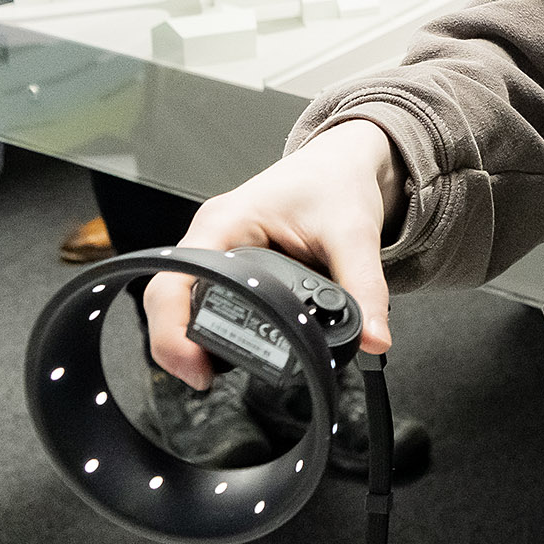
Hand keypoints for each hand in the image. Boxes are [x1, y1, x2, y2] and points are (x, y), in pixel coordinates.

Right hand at [143, 120, 401, 387]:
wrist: (341, 165)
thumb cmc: (336, 183)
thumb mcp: (354, 233)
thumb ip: (364, 287)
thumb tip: (374, 339)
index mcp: (226, 222)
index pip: (177, 278)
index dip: (174, 328)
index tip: (196, 366)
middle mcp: (212, 236)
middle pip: (169, 296)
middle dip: (179, 342)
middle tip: (205, 378)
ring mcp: (216, 250)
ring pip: (182, 301)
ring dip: (193, 337)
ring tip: (213, 372)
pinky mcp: (229, 264)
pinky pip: (204, 299)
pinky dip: (210, 326)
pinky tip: (227, 351)